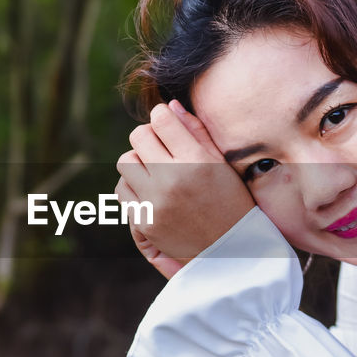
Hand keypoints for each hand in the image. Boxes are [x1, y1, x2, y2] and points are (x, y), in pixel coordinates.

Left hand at [115, 100, 254, 277]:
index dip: (163, 116)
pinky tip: (152, 191)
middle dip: (148, 137)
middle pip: (138, 137)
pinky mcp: (145, 222)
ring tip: (155, 171)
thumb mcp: (221, 162)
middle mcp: (172, 179)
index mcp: (195, 160)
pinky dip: (134, 187)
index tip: (168, 123)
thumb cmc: (231, 200)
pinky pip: (123, 190)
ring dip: (138, 162)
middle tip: (161, 147)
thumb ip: (196, 131)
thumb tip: (170, 106)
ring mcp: (155, 202)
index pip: (160, 118)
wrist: (233, 250)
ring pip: (125, 162)